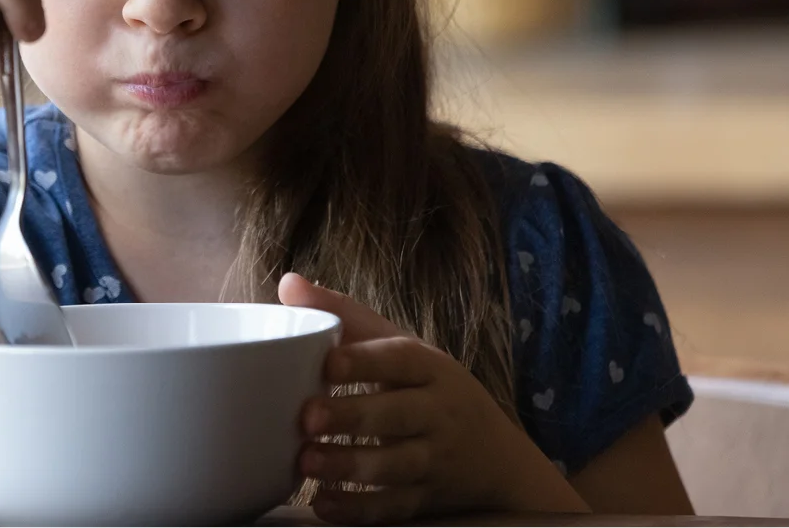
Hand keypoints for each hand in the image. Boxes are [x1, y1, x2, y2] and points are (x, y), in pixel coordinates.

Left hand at [278, 273, 587, 522]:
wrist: (498, 460)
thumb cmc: (429, 391)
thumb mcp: (400, 348)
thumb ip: (345, 317)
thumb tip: (290, 284)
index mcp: (430, 368)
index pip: (399, 360)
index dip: (364, 361)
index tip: (328, 362)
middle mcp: (437, 412)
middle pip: (397, 414)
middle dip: (352, 416)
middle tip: (305, 417)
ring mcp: (435, 459)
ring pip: (395, 464)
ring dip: (349, 465)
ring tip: (306, 462)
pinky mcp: (427, 499)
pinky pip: (394, 507)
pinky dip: (358, 509)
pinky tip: (324, 502)